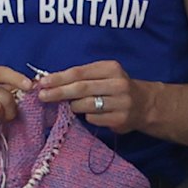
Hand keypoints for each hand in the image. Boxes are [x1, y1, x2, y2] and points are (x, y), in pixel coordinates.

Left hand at [37, 61, 154, 133]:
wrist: (145, 104)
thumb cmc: (115, 87)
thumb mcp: (103, 74)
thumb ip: (81, 76)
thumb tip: (50, 81)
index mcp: (111, 68)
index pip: (79, 72)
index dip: (59, 78)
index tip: (42, 82)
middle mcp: (117, 83)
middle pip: (80, 88)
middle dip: (58, 92)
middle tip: (42, 96)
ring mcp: (120, 102)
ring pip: (85, 105)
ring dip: (73, 106)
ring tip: (71, 105)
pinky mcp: (120, 119)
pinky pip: (93, 118)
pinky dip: (87, 116)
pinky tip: (90, 113)